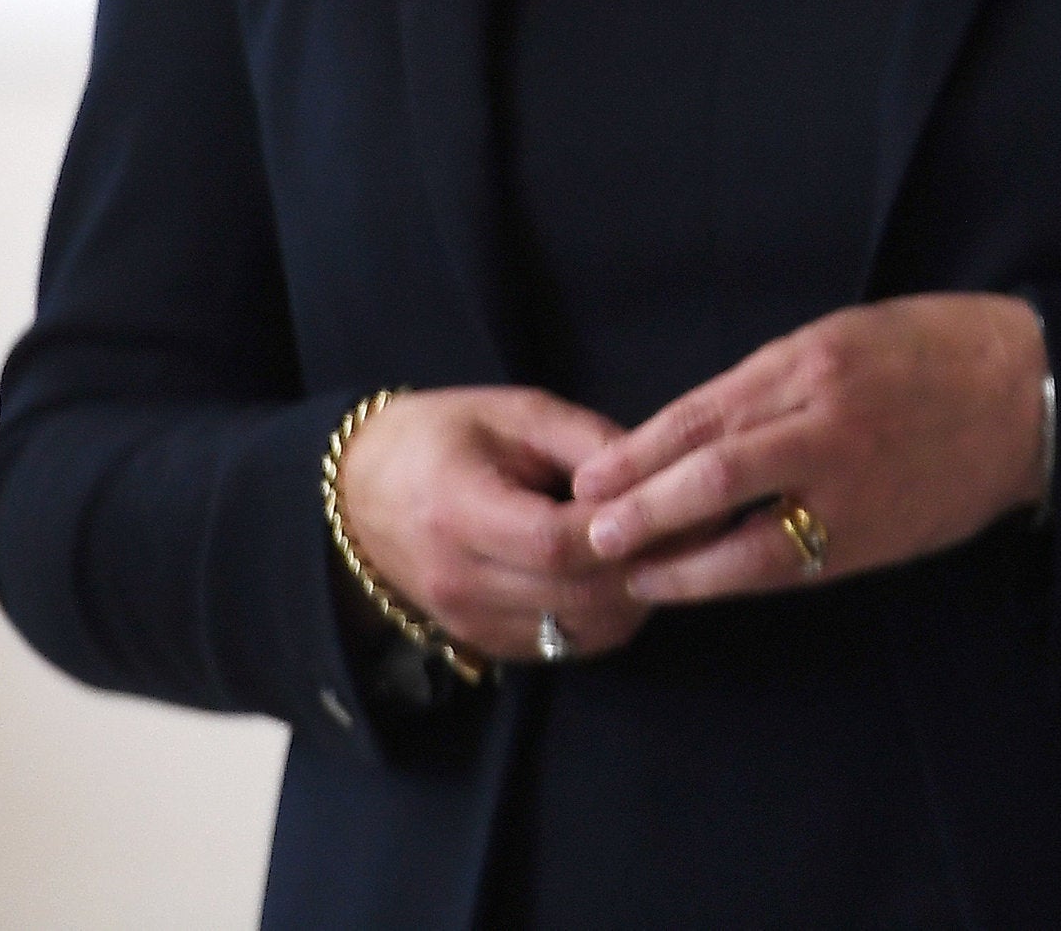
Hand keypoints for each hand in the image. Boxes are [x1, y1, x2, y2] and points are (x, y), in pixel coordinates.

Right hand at [336, 387, 647, 664]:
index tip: (676, 501)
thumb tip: (663, 475)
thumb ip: (590, 442)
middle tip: (697, 530)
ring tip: (669, 552)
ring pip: (577, 630)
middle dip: (644, 565)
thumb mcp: (518, 413)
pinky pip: (562, 647)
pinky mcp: (481, 642)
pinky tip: (628, 578)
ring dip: (634, 599)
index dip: (622, 529)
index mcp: (456, 512)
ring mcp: (466, 622)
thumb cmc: (445, 436)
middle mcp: (457, 581)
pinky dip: (607, 619)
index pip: (554, 542)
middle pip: (573, 594)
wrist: (363, 486)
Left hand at [571, 294, 1048, 603]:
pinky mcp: (875, 539)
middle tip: (590, 534)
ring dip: (681, 565)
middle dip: (643, 510)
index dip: (639, 452)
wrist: (1030, 395)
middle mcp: (828, 427)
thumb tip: (693, 431)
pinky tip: (704, 583)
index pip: (704, 415)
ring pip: (748, 542)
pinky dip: (738, 580)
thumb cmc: (933, 351)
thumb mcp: (845, 336)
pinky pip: (791, 567)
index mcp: (814, 364)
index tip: (592, 477)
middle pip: (712, 477)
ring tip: (636, 574)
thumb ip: (772, 381)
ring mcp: (854, 491)